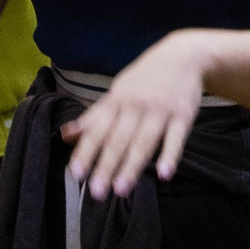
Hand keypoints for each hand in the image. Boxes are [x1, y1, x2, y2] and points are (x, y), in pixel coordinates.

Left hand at [61, 32, 211, 196]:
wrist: (182, 56)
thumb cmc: (144, 79)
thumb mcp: (117, 92)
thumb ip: (94, 117)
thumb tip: (66, 135)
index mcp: (116, 101)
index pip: (97, 130)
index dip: (86, 151)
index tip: (76, 173)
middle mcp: (135, 106)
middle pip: (118, 139)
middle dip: (106, 165)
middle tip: (96, 192)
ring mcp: (160, 110)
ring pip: (144, 141)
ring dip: (132, 166)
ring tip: (121, 189)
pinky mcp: (183, 114)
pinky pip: (176, 138)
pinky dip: (171, 155)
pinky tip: (164, 173)